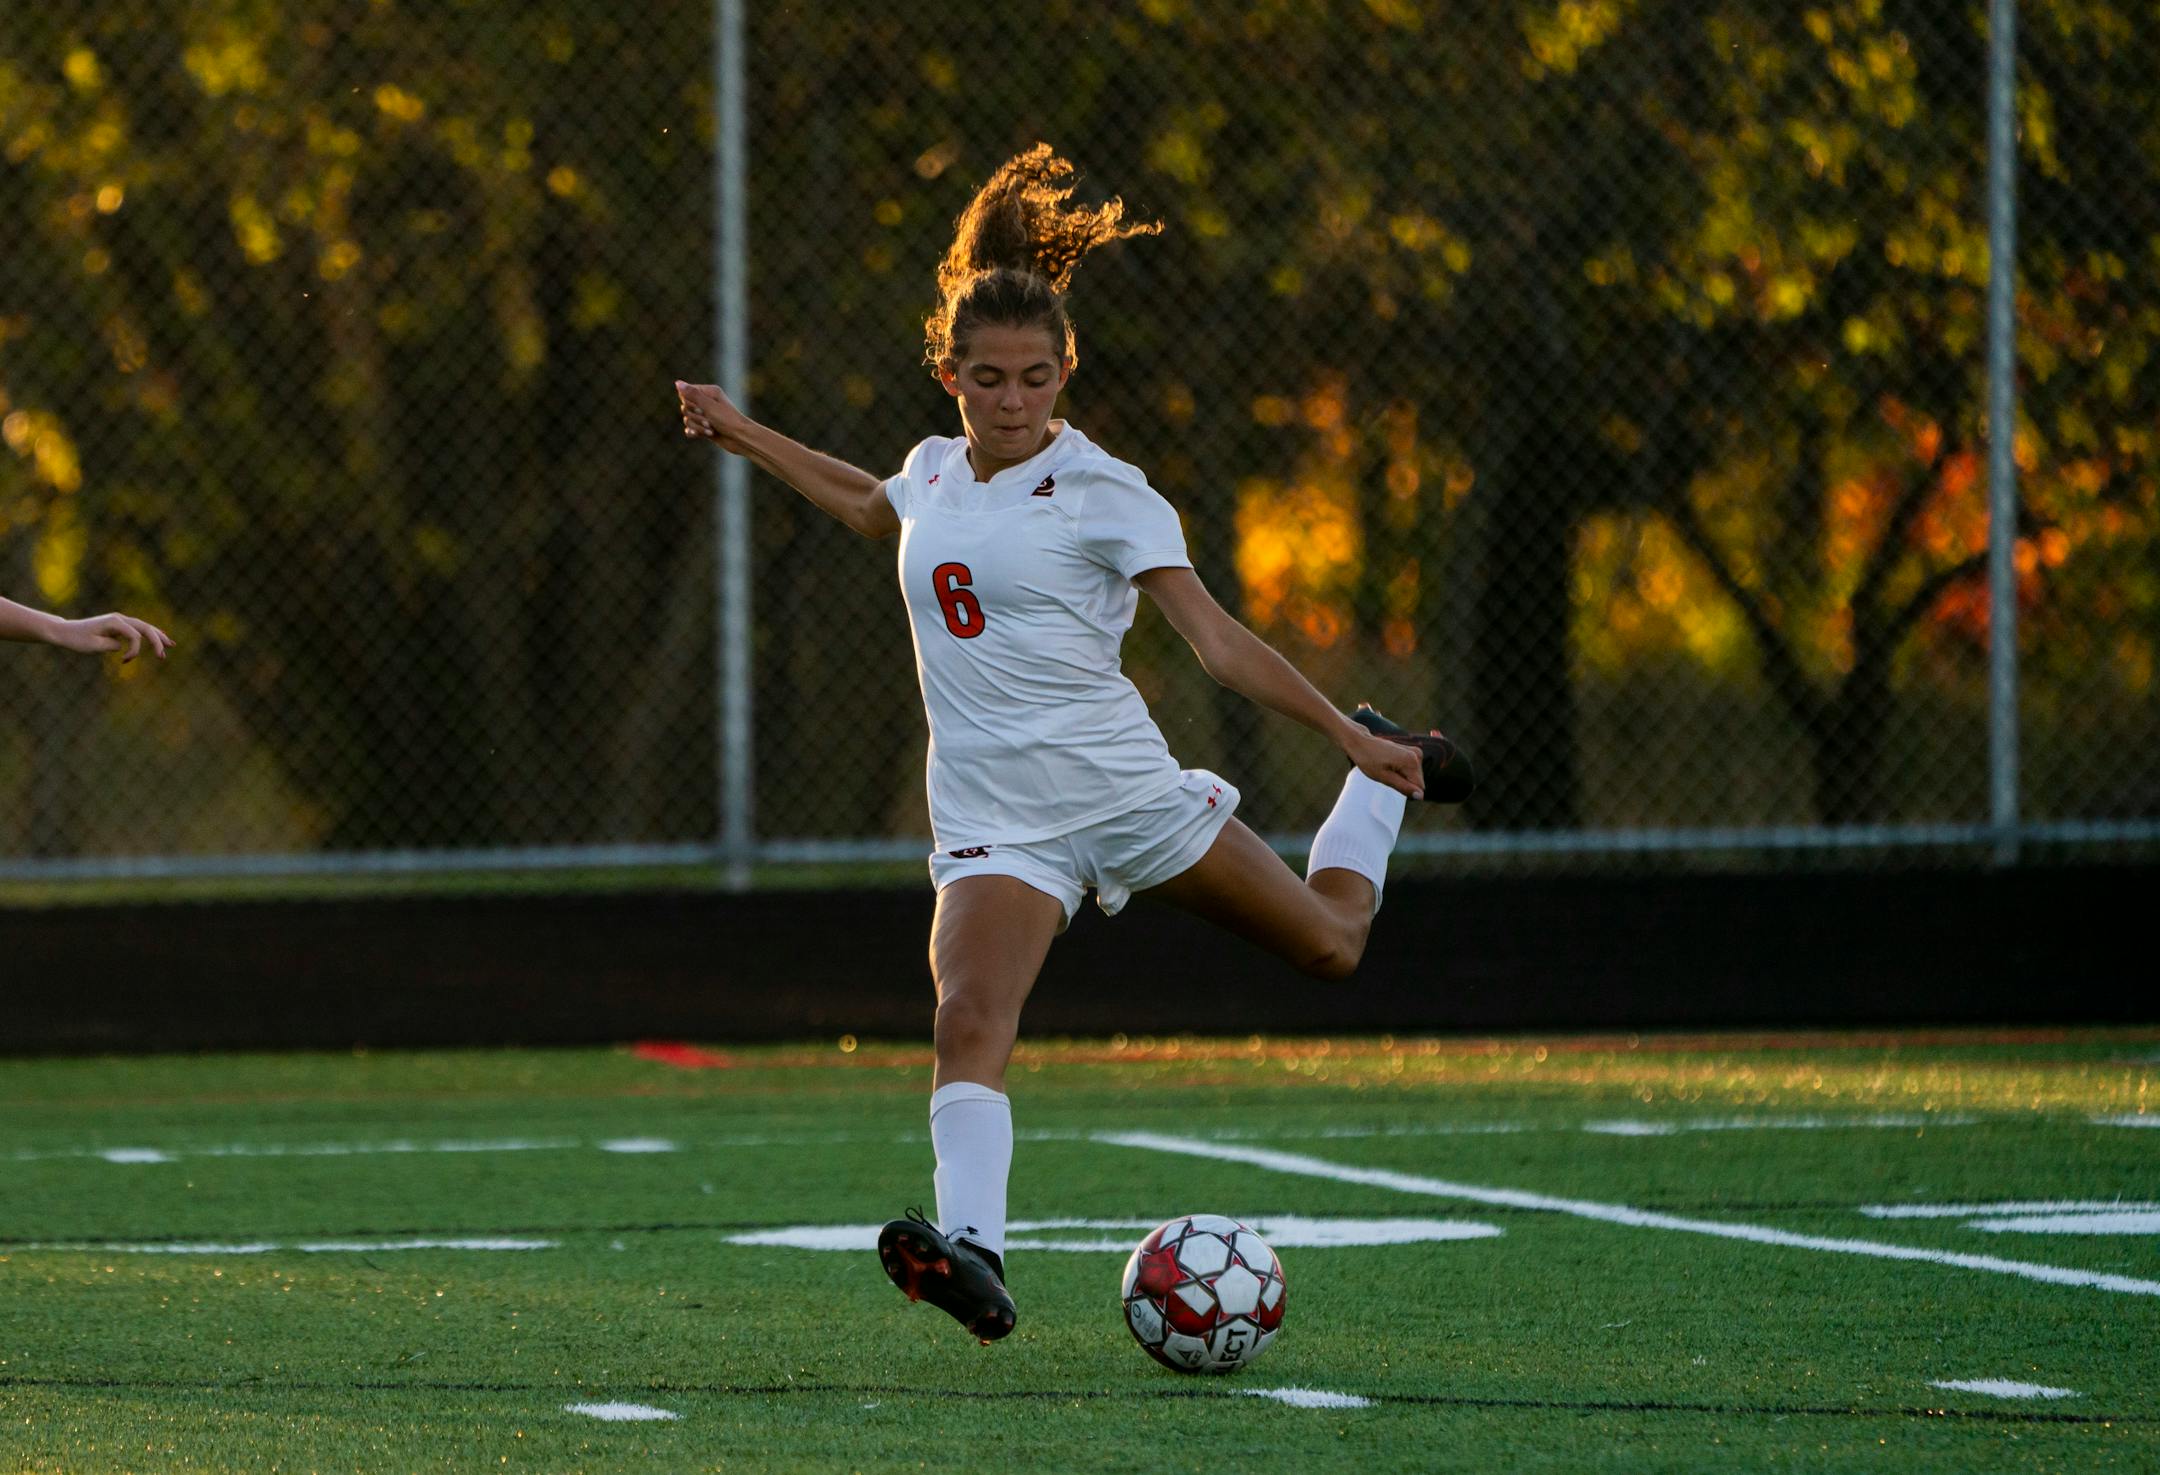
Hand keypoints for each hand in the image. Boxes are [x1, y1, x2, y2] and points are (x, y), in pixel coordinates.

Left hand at [51, 612, 173, 662]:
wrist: (64, 631)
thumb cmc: (76, 639)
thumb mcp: (93, 646)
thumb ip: (111, 645)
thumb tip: (122, 646)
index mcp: (114, 622)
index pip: (135, 636)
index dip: (135, 650)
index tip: (124, 662)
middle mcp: (119, 618)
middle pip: (145, 628)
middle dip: (157, 641)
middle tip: (163, 655)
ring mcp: (120, 620)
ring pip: (145, 627)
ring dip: (158, 636)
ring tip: (171, 645)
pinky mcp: (118, 625)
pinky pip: (139, 629)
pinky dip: (150, 634)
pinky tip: (160, 638)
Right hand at [675, 380, 750, 451]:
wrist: (741, 439)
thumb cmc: (728, 420)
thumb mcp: (709, 406)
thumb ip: (692, 394)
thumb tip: (677, 383)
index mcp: (709, 392)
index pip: (686, 393)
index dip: (689, 403)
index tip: (700, 409)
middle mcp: (706, 402)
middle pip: (685, 407)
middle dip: (695, 417)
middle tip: (708, 421)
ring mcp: (706, 415)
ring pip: (688, 419)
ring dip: (697, 426)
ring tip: (710, 430)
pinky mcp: (705, 427)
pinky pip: (691, 428)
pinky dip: (694, 432)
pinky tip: (698, 435)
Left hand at [1345, 726, 1423, 799]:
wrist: (1361, 742)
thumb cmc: (1368, 760)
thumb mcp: (1383, 777)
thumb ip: (1403, 787)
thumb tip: (1420, 796)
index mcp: (1411, 761)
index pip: (1419, 787)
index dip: (1405, 789)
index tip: (1391, 781)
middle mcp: (1417, 755)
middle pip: (1417, 782)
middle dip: (1404, 783)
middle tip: (1387, 774)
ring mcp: (1415, 752)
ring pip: (1414, 776)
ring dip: (1401, 777)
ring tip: (1387, 768)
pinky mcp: (1412, 751)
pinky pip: (1411, 770)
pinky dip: (1401, 771)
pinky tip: (1390, 764)